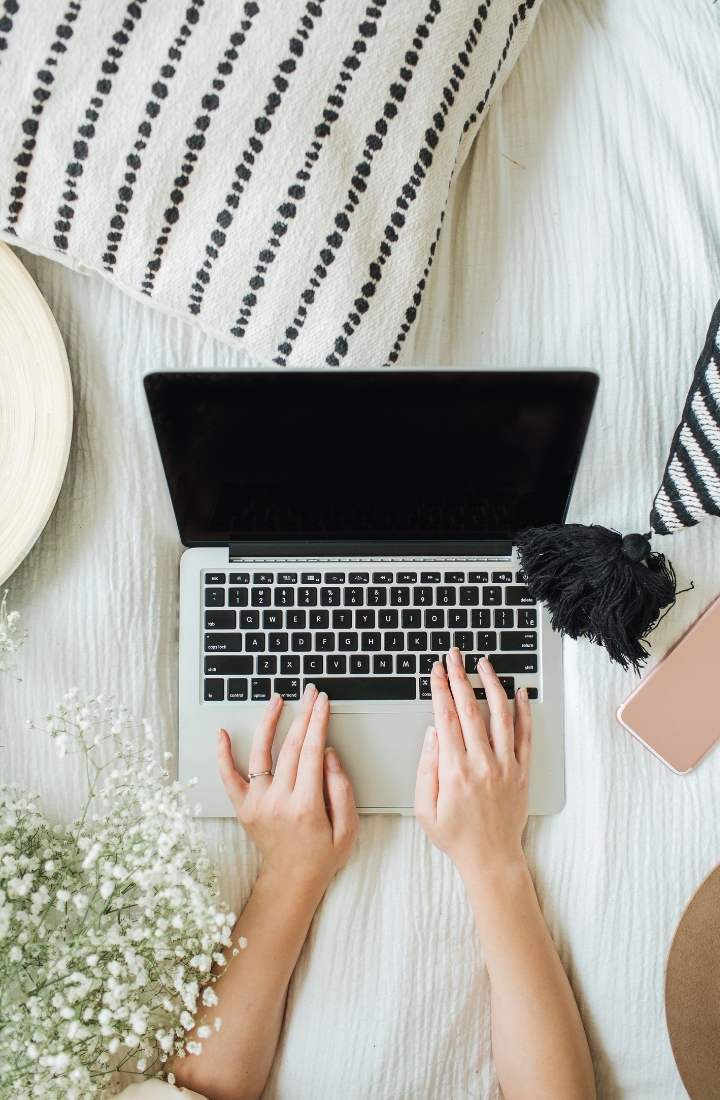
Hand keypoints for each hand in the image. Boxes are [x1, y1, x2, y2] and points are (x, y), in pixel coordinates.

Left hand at [218, 685, 358, 893]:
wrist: (292, 880)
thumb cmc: (323, 855)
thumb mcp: (348, 828)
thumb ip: (341, 789)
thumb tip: (327, 753)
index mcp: (306, 806)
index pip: (311, 752)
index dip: (318, 722)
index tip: (323, 703)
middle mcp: (278, 801)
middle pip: (290, 747)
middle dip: (303, 715)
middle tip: (311, 694)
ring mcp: (257, 803)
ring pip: (260, 754)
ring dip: (269, 722)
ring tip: (277, 700)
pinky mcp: (243, 807)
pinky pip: (228, 777)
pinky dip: (223, 754)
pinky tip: (222, 732)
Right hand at [414, 650, 530, 886]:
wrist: (491, 859)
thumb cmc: (455, 836)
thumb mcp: (424, 808)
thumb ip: (426, 768)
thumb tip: (433, 733)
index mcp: (454, 770)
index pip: (446, 717)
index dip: (440, 689)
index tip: (436, 670)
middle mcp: (482, 763)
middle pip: (470, 708)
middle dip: (460, 676)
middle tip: (454, 655)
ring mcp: (505, 766)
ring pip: (500, 715)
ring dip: (492, 685)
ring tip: (484, 664)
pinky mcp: (522, 772)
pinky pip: (525, 736)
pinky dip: (523, 711)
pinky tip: (519, 692)